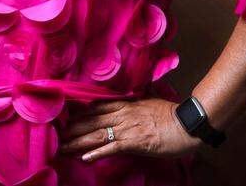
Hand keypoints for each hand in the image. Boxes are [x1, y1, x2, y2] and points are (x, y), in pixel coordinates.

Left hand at [57, 98, 205, 161]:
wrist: (188, 123)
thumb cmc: (173, 114)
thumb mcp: (154, 100)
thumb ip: (144, 94)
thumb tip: (143, 87)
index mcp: (127, 104)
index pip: (98, 106)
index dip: (80, 112)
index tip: (66, 116)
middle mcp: (123, 114)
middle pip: (91, 120)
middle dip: (72, 129)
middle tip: (57, 135)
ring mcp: (127, 128)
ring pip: (97, 134)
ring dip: (78, 142)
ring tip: (62, 148)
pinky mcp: (134, 142)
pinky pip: (112, 148)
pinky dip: (97, 153)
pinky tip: (85, 158)